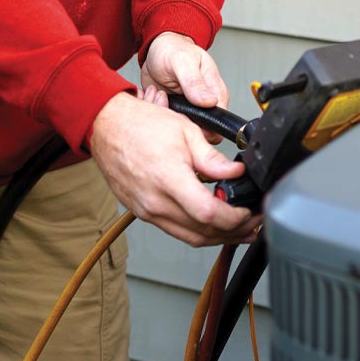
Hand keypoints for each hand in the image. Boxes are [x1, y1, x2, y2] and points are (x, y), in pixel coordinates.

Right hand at [89, 91, 260, 246]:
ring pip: (189, 237)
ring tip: (239, 229)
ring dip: (217, 237)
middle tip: (253, 223)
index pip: (209, 214)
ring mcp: (147, 211)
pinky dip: (197, 230)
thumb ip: (212, 158)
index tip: (249, 212)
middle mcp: (155, 202)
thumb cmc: (140, 123)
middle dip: (233, 232)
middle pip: (202, 233)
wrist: (106, 126)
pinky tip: (210, 222)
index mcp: (168, 179)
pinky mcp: (142, 212)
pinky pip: (174, 229)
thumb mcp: (185, 130)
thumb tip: (235, 173)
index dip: (235, 219)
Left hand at [140, 33, 229, 135]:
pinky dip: (156, 112)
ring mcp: (188, 109)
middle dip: (178, 120)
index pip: (218, 119)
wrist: (156, 49)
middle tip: (164, 100)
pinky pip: (167, 122)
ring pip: (181, 127)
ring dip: (164, 114)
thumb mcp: (182, 62)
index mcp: (215, 90)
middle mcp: (204, 103)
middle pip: (199, 128)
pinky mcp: (174, 112)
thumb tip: (210, 102)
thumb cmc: (173, 50)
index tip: (183, 115)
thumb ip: (195, 82)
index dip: (203, 125)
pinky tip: (153, 96)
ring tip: (157, 95)